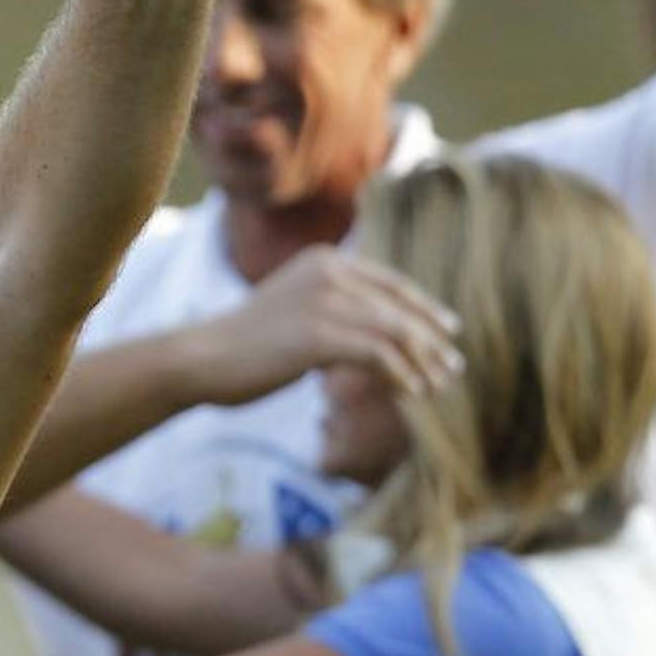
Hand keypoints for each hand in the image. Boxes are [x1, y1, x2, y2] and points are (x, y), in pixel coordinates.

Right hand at [192, 245, 460, 404]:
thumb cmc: (244, 345)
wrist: (202, 358)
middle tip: (454, 367)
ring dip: (422, 363)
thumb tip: (371, 336)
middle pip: (398, 307)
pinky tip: (408, 395)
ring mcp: (325, 302)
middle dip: (431, 340)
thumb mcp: (293, 311)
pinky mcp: (320, 336)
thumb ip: (330, 310)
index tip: (448, 331)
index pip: (390, 283)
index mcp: (325, 261)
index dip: (423, 308)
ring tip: (437, 387)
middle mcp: (329, 273)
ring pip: (394, 332)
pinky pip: (378, 357)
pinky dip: (400, 377)